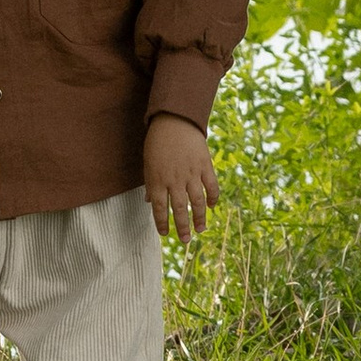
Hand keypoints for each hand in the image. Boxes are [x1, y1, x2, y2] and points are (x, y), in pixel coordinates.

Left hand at [143, 113, 218, 244]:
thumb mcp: (148, 162)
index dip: (162, 223)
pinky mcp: (204, 166)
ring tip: (200, 230)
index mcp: (157, 179)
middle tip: (185, 240)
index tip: (165, 234)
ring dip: (199, 218)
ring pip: (197, 202)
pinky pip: (211, 186)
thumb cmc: (157, 142)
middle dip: (182, 227)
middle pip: (179, 209)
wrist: (174, 120)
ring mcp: (191, 173)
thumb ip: (150, 183)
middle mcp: (174, 179)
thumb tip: (148, 201)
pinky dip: (213, 198)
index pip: (159, 208)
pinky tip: (212, 207)